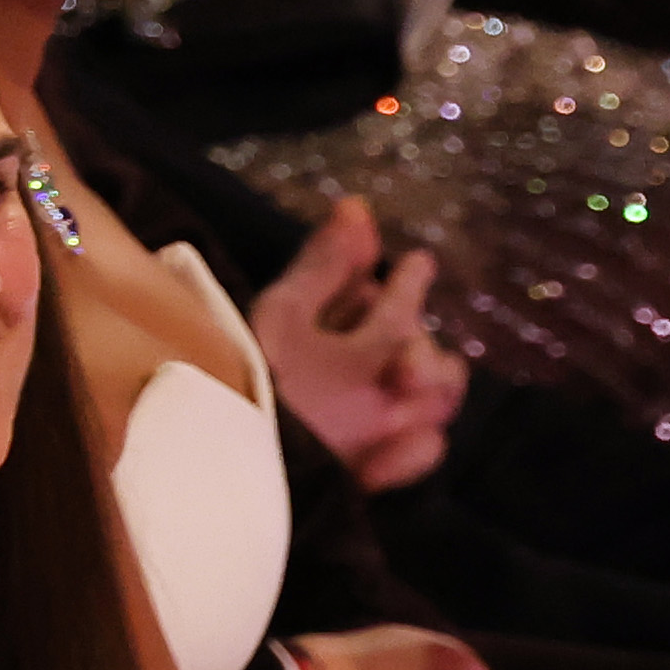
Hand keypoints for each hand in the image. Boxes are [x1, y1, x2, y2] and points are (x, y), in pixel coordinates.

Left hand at [249, 198, 466, 489]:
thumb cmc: (248, 380)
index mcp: (340, 330)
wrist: (228, 465)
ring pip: (441, 393)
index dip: (404, 283)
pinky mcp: (383, 465)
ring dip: (434, 383)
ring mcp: (377, 419)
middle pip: (426, 344)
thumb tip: (357, 204)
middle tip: (405, 359)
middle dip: (424, 344)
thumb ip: (323, 266)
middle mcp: (365, 371)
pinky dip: (411, 451)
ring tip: (405, 385)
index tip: (413, 266)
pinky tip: (378, 460)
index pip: (389, 297)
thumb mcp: (280, 318)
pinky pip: (427, 447)